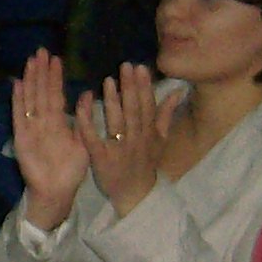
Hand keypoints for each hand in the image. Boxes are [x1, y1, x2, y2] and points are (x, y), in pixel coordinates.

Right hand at [9, 48, 88, 230]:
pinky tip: (17, 84)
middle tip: (41, 51)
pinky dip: (18, 101)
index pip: (56, 94)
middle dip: (41, 72)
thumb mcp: (83, 142)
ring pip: (31, 99)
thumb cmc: (70, 170)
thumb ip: (83, 119)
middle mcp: (44, 121)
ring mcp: (31, 128)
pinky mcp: (22, 138)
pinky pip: (19, 116)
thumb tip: (88, 94)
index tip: (56, 59)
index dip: (56, 77)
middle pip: (41, 92)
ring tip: (30, 61)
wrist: (56, 192)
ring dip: (30, 80)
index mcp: (59, 122)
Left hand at [80, 66, 169, 219]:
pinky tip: (83, 105)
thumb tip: (178, 90)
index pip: (148, 106)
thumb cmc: (146, 163)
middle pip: (134, 111)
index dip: (145, 87)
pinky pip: (93, 138)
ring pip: (117, 122)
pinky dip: (88, 122)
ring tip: (108, 81)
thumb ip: (166, 114)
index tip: (140, 67)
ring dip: (113, 101)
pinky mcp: (101, 158)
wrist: (135, 194)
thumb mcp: (161, 140)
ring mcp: (118, 149)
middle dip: (130, 88)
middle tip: (125, 66)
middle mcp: (136, 139)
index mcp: (149, 133)